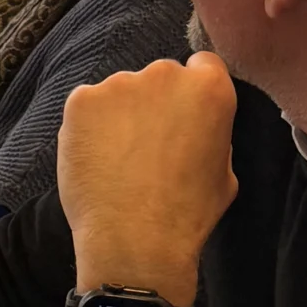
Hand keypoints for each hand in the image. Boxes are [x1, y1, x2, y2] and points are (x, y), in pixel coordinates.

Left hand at [57, 52, 237, 306]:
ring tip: (118, 159)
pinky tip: (96, 159)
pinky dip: (89, 127)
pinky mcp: (81, 100)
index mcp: (209, 88)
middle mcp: (164, 74)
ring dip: (119, 115)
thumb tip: (197, 124)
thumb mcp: (225, 171)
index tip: (182, 114)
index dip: (191, 91)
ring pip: (119, 92)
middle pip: (158, 77)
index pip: (202, 66)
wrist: (136, 240)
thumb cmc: (188, 214)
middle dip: (154, 103)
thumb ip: (212, 133)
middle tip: (147, 144)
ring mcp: (119, 84)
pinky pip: (87, 106)